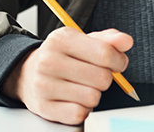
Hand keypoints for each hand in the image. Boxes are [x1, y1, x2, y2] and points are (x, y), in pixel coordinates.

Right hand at [2, 28, 132, 124]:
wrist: (27, 73)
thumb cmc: (61, 56)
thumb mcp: (81, 41)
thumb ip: (107, 40)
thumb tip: (126, 41)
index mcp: (61, 39)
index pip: (105, 53)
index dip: (118, 61)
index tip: (117, 63)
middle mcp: (49, 60)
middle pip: (102, 79)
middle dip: (104, 79)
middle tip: (95, 76)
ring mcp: (44, 85)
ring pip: (92, 98)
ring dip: (93, 95)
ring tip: (82, 87)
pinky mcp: (44, 107)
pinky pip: (79, 114)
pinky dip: (82, 110)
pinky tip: (75, 99)